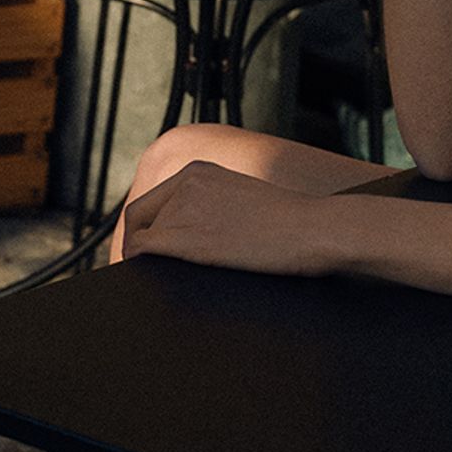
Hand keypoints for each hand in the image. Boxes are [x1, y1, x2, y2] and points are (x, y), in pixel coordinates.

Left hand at [121, 162, 333, 276]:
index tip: (150, 250)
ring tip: (162, 279)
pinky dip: (140, 268)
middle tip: (147, 269)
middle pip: (138, 218)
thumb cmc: (294, 223)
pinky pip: (141, 252)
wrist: (313, 229)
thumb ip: (212, 205)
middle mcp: (186, 183)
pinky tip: (158, 281)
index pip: (152, 201)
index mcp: (199, 171)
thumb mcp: (244, 198)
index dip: (146, 228)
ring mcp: (183, 208)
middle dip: (138, 244)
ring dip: (145, 261)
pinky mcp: (184, 236)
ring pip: (138, 239)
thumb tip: (194, 233)